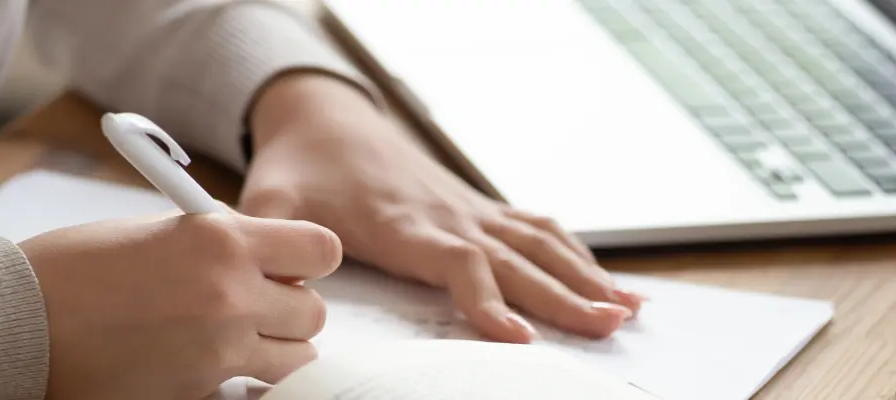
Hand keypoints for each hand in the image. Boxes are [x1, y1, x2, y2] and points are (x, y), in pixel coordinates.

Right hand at [19, 210, 341, 399]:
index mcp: (221, 240)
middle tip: (254, 306)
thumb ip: (214, 239)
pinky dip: (239, 383)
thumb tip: (256, 251)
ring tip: (233, 340)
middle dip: (290, 309)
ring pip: (296, 360)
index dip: (308, 259)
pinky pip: (249, 391)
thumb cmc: (73, 268)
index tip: (288, 264)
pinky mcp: (198, 393)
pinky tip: (206, 367)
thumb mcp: (154, 230)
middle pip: (315, 312)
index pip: (321, 250)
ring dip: (274, 350)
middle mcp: (231, 295)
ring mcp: (218, 352)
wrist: (18, 323)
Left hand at [241, 73, 646, 342]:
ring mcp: (467, 209)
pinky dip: (577, 254)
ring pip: (538, 243)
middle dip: (563, 295)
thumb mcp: (269, 204)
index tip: (518, 337)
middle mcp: (446, 215)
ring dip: (584, 276)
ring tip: (626, 311)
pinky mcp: (475, 206)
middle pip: (515, 259)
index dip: (487, 298)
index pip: (456, 262)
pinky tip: (608, 282)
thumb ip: (274, 243)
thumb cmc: (298, 169)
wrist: (322, 118)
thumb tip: (282, 287)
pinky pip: (536, 228)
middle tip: (607, 327)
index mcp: (401, 223)